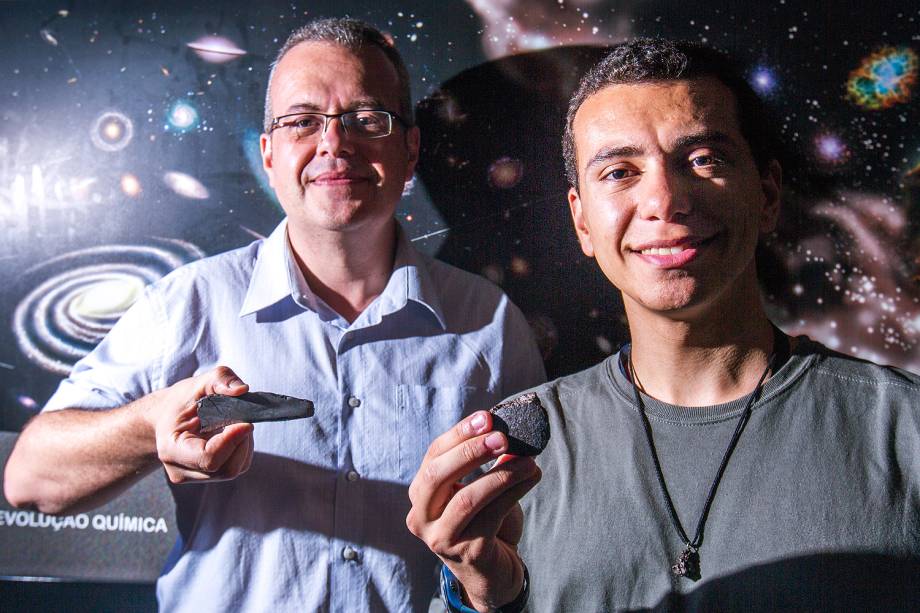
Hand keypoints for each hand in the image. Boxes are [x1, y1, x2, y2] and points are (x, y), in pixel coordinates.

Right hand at [148, 366, 254, 483]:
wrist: (167, 416)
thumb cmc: (182, 400)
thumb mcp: (200, 382)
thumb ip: (220, 379)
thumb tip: (242, 390)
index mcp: (171, 449)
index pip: (209, 458)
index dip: (232, 441)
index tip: (245, 422)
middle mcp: (180, 470)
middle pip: (226, 468)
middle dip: (242, 441)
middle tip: (242, 418)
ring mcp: (194, 477)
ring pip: (234, 469)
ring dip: (244, 444)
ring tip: (235, 423)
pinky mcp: (208, 477)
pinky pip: (236, 467)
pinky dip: (242, 450)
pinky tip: (233, 434)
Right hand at [406, 411, 540, 611]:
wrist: (492, 570)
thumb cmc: (484, 521)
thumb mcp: (477, 487)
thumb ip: (484, 462)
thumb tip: (508, 430)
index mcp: (420, 493)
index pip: (434, 455)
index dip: (459, 434)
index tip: (486, 417)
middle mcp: (421, 516)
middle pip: (437, 475)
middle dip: (470, 451)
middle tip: (502, 437)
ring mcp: (441, 537)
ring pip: (467, 498)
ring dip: (501, 474)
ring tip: (528, 460)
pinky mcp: (466, 552)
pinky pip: (491, 516)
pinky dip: (514, 492)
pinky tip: (531, 478)